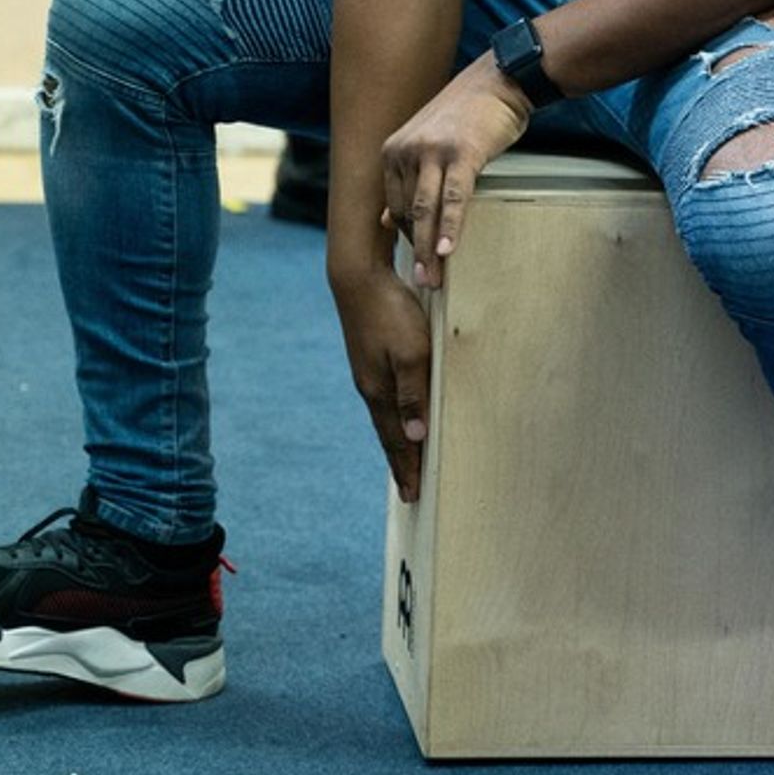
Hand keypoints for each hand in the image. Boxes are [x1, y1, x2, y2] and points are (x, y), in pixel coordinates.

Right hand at [332, 266, 432, 502]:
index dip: (407, 467)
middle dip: (400, 462)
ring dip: (397, 441)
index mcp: (379, 391)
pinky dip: (393, 417)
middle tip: (409, 490)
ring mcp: (367, 371)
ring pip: (386, 415)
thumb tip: (415, 437)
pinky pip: (385, 398)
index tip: (414, 496)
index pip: (397, 440)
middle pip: (388, 433)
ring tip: (405, 459)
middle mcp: (370, 386)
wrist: (358, 278)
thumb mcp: (412, 353)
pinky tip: (397, 414)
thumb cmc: (390, 312)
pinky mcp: (370, 356)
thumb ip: (414, 393)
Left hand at [381, 52, 530, 290]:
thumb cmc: (467, 116)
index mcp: (394, 150)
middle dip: (416, 251)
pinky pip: (453, 199)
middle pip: (408, 212)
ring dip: (429, 249)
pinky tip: (449, 252)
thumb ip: (407, 180)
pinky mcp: (462, 153)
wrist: (497, 81)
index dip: (408, 237)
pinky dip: (451, 228)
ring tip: (434, 280)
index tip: (420, 261)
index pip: (395, 206)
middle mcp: (406, 150)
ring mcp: (433, 151)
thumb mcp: (426, 144)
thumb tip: (386, 221)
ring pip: (426, 210)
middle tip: (424, 284)